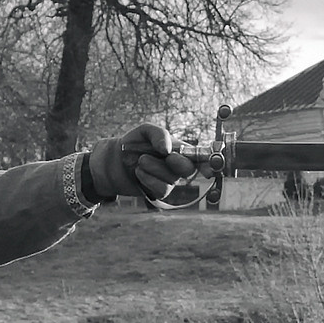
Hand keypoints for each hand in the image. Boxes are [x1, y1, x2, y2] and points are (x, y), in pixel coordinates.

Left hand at [86, 123, 202, 206]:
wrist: (114, 161)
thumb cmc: (133, 143)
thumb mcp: (145, 131)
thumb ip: (159, 134)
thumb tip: (168, 149)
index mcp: (180, 149)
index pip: (200, 156)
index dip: (209, 162)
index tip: (210, 167)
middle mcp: (178, 165)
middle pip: (188, 169)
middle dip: (178, 162)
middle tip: (165, 155)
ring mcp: (170, 180)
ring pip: (171, 178)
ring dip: (154, 168)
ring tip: (140, 161)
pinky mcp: (160, 191)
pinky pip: (161, 189)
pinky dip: (149, 180)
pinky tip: (139, 173)